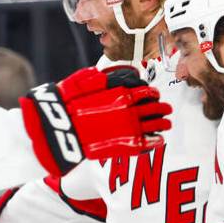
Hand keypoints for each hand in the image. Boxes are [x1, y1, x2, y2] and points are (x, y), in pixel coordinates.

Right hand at [20, 66, 170, 177]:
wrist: (57, 127)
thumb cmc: (67, 102)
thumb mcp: (84, 80)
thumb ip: (105, 78)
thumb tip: (118, 76)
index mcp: (121, 92)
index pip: (146, 91)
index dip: (152, 94)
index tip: (153, 95)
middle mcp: (129, 109)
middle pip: (155, 107)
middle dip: (162, 108)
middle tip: (166, 109)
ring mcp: (129, 127)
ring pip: (155, 124)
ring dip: (163, 123)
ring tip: (166, 125)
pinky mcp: (125, 145)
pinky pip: (148, 143)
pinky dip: (156, 141)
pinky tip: (159, 141)